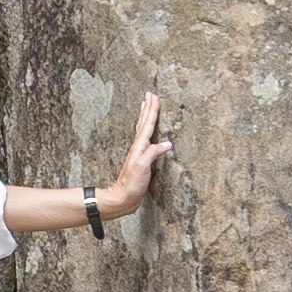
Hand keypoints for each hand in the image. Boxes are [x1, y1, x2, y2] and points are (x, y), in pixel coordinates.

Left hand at [100, 90, 170, 217]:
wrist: (123, 197)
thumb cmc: (132, 184)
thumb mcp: (143, 167)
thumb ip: (153, 153)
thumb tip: (168, 143)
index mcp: (140, 147)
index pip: (148, 124)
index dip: (152, 111)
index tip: (154, 97)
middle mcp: (139, 147)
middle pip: (144, 123)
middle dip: (148, 108)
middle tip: (150, 94)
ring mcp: (139, 152)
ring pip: (143, 129)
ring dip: (145, 116)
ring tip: (147, 105)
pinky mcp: (141, 160)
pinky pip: (146, 139)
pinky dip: (148, 130)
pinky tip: (150, 131)